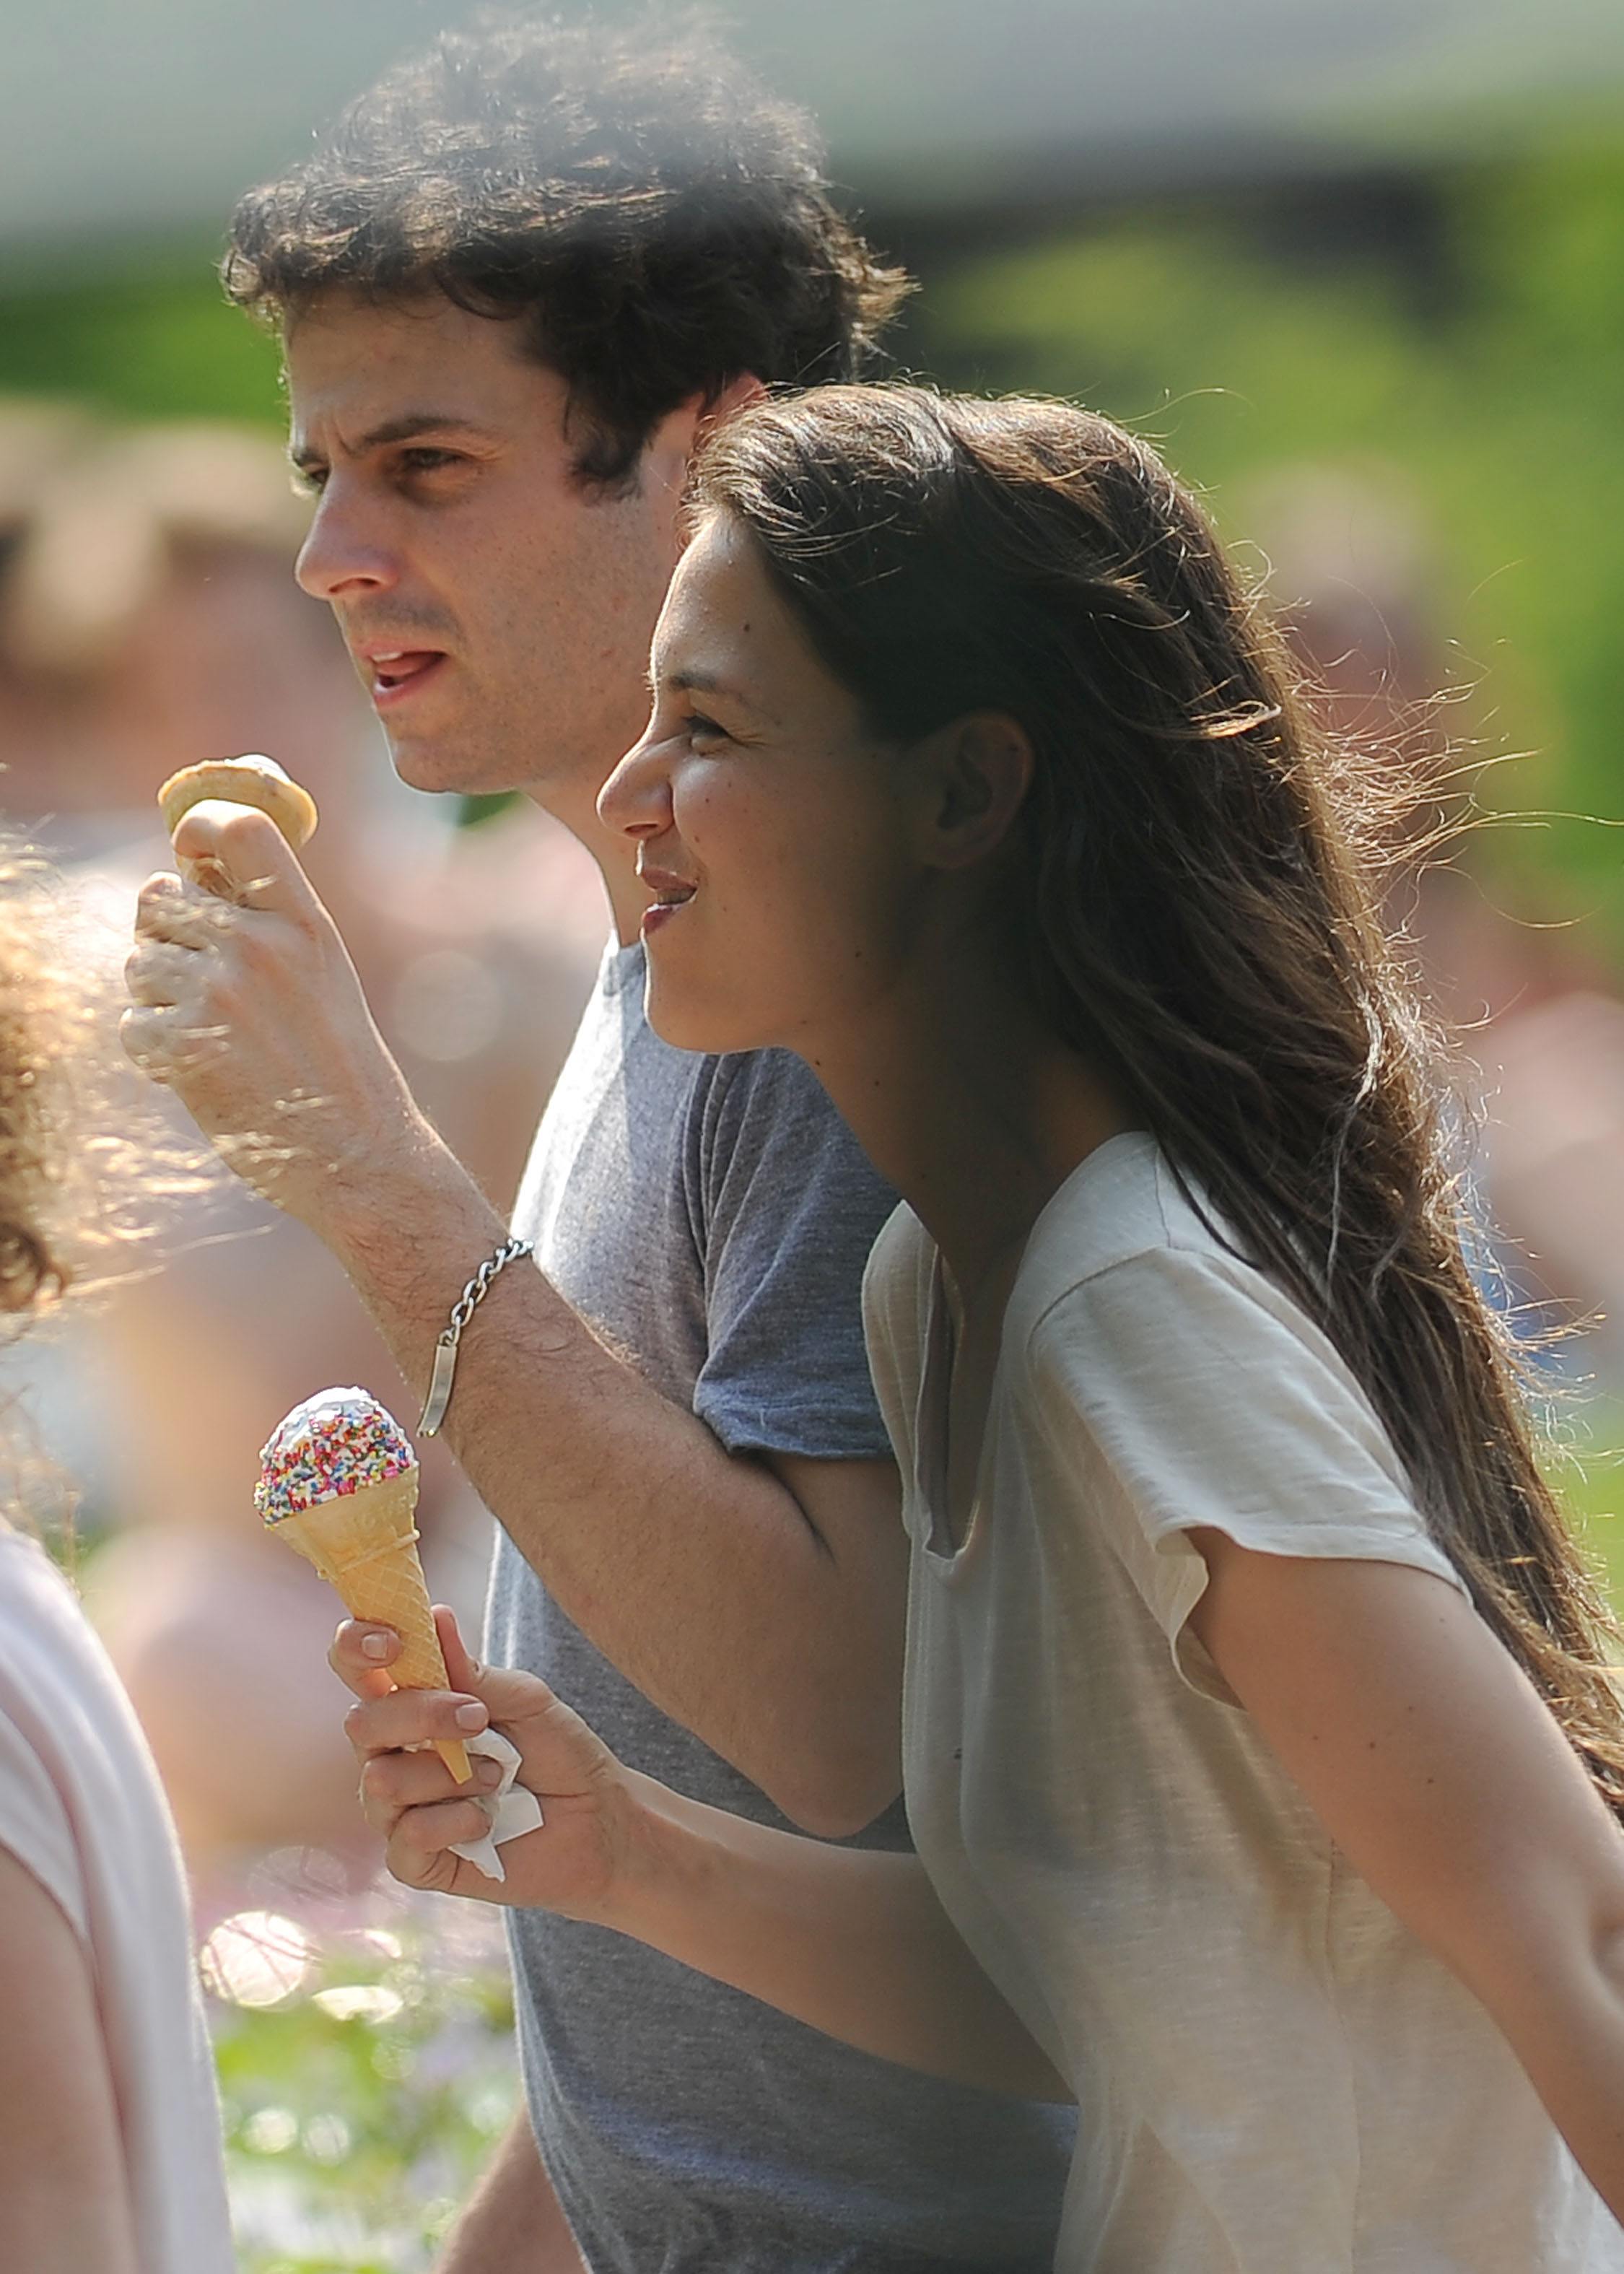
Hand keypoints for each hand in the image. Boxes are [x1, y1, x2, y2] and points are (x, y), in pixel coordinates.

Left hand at [120, 802, 426, 1226]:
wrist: (357, 1157)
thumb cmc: (338, 1069)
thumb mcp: (323, 974)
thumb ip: (265, 920)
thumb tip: (185, 868)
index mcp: (304, 922)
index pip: (240, 828)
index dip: (198, 827)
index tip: (187, 850)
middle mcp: (259, 946)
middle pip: (159, 899)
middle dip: (164, 938)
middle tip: (204, 985)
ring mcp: (218, 993)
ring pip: (138, 964)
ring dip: (159, 999)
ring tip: (215, 1037)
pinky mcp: (182, 1044)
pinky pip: (132, 1022)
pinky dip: (155, 1050)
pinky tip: (203, 1071)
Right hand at [334, 1607, 638, 1917]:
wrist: (596, 1820)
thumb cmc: (557, 1752)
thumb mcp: (526, 1700)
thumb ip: (473, 1671)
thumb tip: (435, 1617)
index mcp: (412, 1705)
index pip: (357, 1668)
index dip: (355, 1647)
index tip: (391, 1642)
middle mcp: (393, 1754)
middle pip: (361, 1724)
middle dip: (421, 1715)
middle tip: (478, 1719)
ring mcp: (398, 1809)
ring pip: (381, 1781)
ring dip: (450, 1776)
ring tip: (497, 1777)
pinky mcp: (413, 1861)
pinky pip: (406, 1838)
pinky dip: (456, 1821)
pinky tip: (486, 1819)